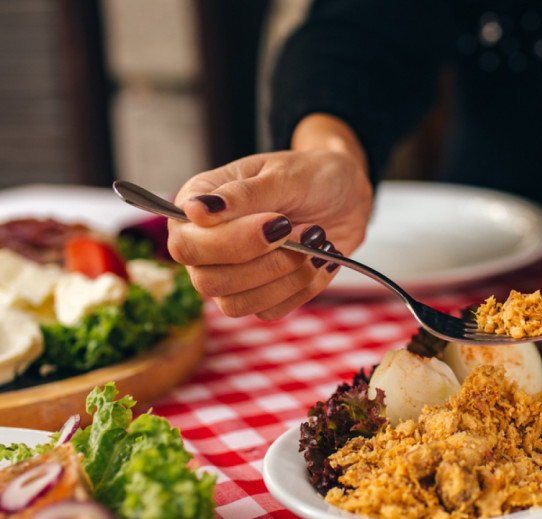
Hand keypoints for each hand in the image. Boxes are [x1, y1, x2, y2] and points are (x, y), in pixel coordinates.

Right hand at [168, 117, 372, 319]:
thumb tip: (194, 210)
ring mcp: (232, 274)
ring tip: (318, 243)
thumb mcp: (282, 176)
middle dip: (267, 263)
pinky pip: (271, 311)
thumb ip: (242, 195)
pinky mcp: (262, 294)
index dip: (232, 242)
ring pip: (238, 304)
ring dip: (287, 278)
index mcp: (198, 207)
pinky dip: (303, 288)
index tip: (279, 221)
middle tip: (309, 232)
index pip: (187, 245)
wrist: (346, 196)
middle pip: (209, 282)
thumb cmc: (310, 177)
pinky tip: (322, 260)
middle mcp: (207, 245)